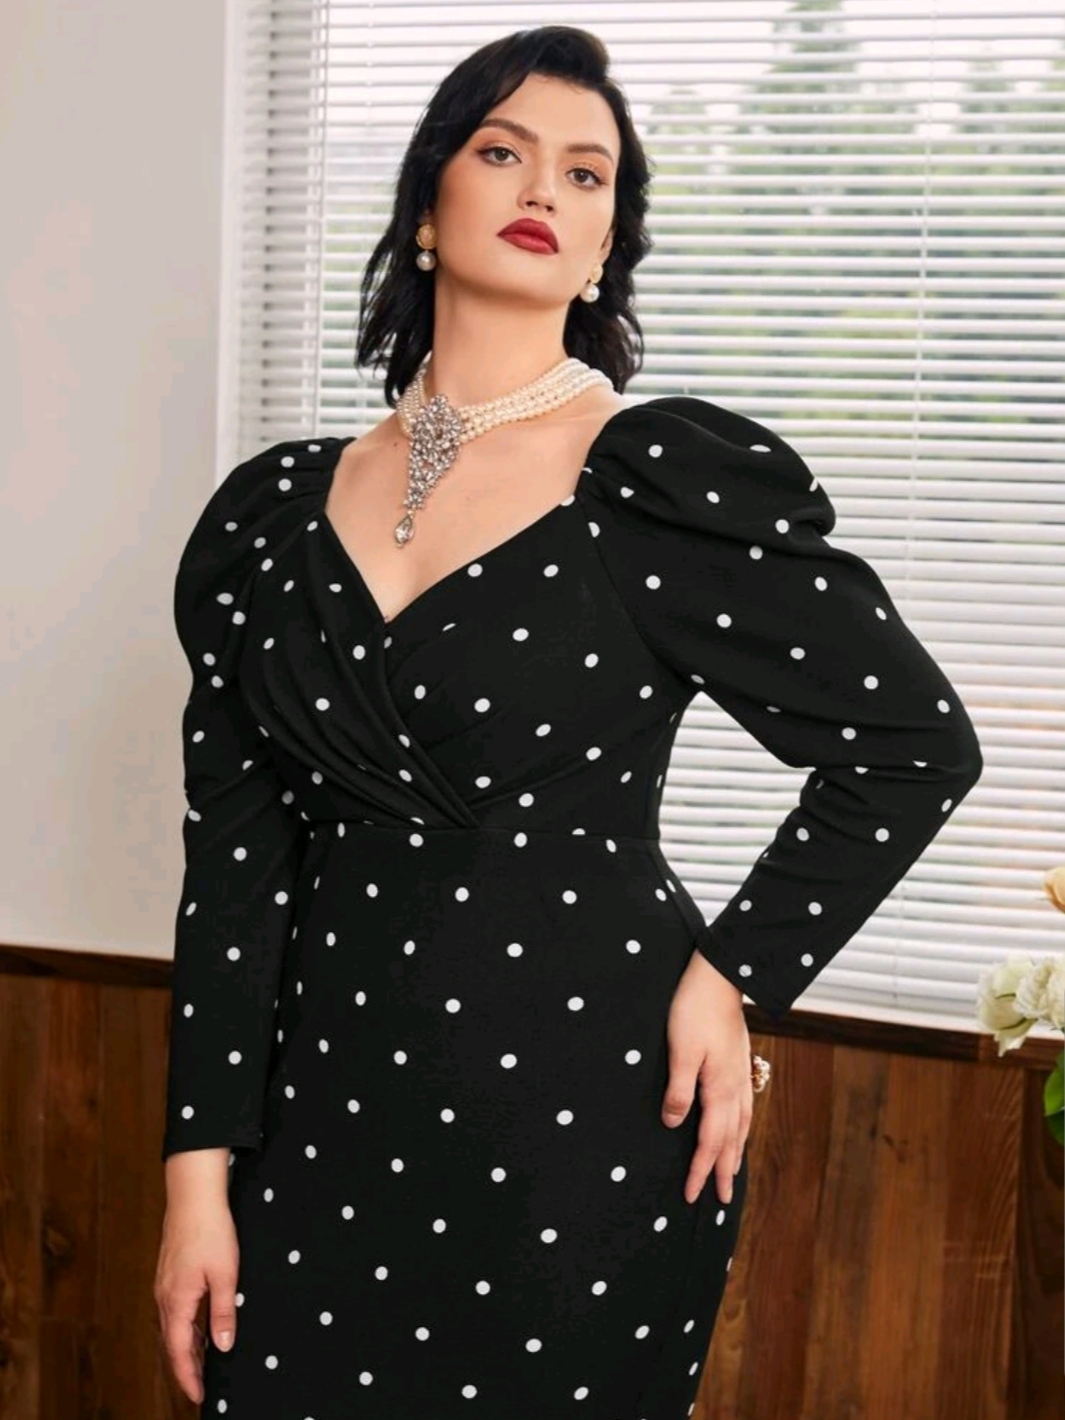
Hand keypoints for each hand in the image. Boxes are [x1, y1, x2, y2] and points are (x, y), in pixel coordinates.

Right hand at [155, 1150, 238, 1403]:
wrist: (193, 1194)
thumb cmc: (210, 1229)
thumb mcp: (225, 1273)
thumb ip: (223, 1312)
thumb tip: (224, 1347)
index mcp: (177, 1301)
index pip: (178, 1351)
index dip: (188, 1376)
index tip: (198, 1396)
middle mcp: (164, 1296)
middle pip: (172, 1342)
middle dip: (186, 1367)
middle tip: (201, 1386)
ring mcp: (164, 1283)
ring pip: (172, 1326)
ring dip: (185, 1347)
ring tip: (202, 1363)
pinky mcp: (170, 1272)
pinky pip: (174, 1310)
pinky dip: (184, 1326)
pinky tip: (197, 1326)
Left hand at [662, 950, 752, 1204]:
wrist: (719, 977)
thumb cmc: (694, 1009)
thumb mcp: (680, 1050)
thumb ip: (679, 1090)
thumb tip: (674, 1124)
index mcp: (720, 1088)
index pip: (709, 1140)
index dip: (700, 1169)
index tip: (691, 1195)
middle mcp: (735, 1087)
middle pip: (730, 1139)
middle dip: (723, 1171)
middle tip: (722, 1200)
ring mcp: (740, 1075)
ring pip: (741, 1125)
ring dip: (735, 1152)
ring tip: (732, 1172)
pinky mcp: (738, 1063)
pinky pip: (744, 1108)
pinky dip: (741, 1128)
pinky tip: (738, 1127)